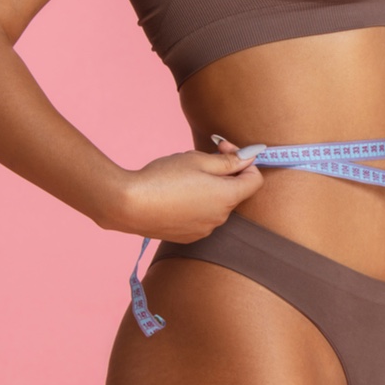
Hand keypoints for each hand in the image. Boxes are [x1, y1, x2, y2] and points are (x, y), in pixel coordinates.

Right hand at [116, 136, 264, 242]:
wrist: (128, 205)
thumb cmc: (163, 178)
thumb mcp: (198, 160)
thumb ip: (229, 160)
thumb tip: (253, 155)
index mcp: (228, 197)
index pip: (255, 180)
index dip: (244, 159)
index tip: (223, 148)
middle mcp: (221, 218)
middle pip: (235, 191)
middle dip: (224, 172)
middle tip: (200, 157)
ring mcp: (205, 230)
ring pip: (217, 203)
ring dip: (209, 188)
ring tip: (182, 177)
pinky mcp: (188, 236)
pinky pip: (202, 216)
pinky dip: (195, 203)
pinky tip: (174, 194)